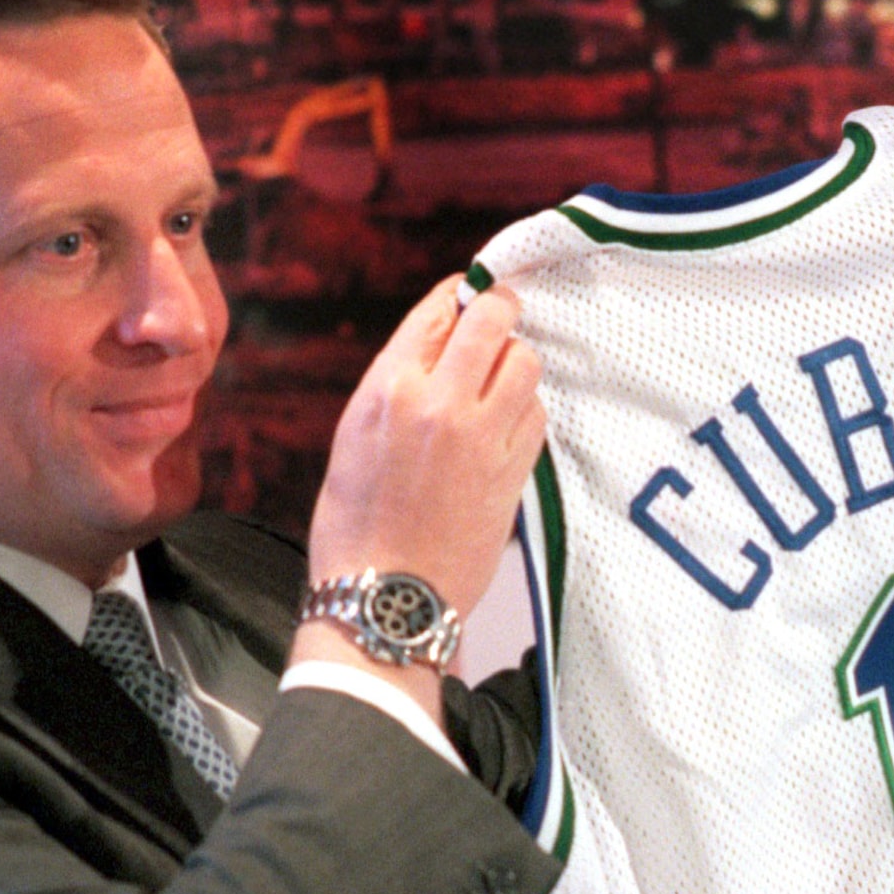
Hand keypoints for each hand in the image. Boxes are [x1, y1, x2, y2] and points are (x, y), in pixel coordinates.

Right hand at [307, 275, 543, 616]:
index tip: (469, 297)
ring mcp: (484, 436)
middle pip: (495, 319)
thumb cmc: (356, 523)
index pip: (440, 309)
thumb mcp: (355, 434)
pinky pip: (537, 413)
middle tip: (500, 316)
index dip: (460, 296)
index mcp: (388, 387)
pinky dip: (527, 408)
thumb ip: (398, 380)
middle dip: (501, 310)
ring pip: (526, 362)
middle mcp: (440, 402)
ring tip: (498, 382)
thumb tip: (440, 336)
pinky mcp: (514, 470)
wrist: (385, 596)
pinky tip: (505, 425)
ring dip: (517, 363)